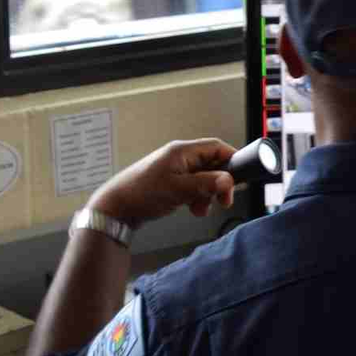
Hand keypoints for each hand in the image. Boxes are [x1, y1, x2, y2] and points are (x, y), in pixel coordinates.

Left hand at [89, 138, 236, 227]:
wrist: (116, 208)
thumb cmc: (141, 194)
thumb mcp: (179, 189)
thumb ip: (206, 183)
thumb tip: (229, 180)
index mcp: (182, 151)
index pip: (216, 147)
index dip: (231, 159)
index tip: (239, 177)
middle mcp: (180, 157)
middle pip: (212, 164)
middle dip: (219, 183)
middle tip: (223, 200)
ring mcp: (175, 169)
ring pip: (204, 178)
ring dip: (207, 194)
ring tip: (201, 208)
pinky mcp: (171, 182)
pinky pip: (193, 186)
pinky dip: (197, 198)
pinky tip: (192, 208)